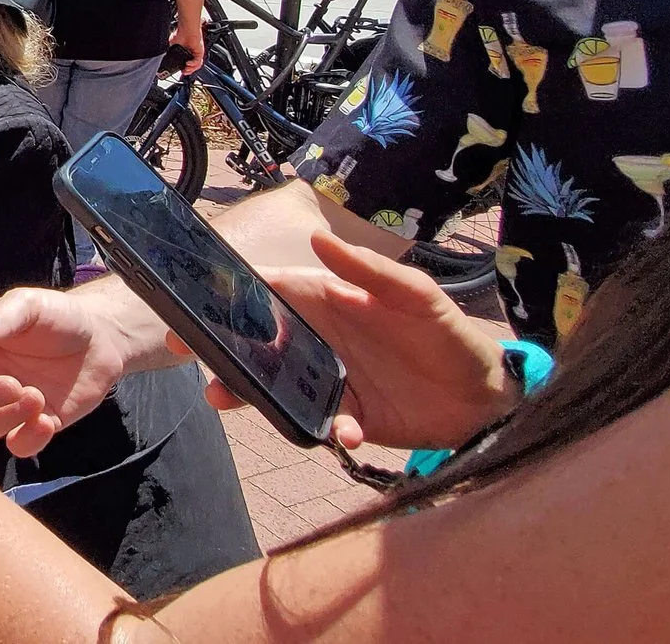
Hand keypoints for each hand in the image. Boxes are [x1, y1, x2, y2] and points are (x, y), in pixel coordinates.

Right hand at [0, 287, 138, 455]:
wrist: (102, 341)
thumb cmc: (59, 317)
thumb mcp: (31, 306)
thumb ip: (1, 319)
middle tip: (16, 384)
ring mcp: (4, 405)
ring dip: (7, 416)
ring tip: (37, 398)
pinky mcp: (31, 426)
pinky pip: (14, 446)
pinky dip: (28, 439)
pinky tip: (48, 420)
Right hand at [173, 23, 204, 73]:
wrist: (186, 29)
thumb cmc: (180, 33)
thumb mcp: (172, 45)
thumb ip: (171, 52)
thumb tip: (168, 56)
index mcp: (186, 52)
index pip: (187, 64)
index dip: (183, 68)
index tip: (180, 72)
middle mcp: (192, 53)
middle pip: (193, 66)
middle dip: (188, 71)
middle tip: (183, 72)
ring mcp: (196, 53)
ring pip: (197, 65)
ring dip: (191, 69)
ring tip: (185, 70)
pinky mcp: (200, 52)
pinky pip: (198, 61)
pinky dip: (193, 64)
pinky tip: (188, 63)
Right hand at [190, 232, 516, 451]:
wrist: (485, 398)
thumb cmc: (450, 334)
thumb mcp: (416, 295)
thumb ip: (369, 271)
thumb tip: (320, 236)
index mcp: (328, 300)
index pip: (270, 289)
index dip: (229, 290)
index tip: (194, 295)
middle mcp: (319, 339)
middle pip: (256, 340)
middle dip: (218, 344)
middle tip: (184, 351)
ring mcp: (327, 379)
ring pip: (271, 385)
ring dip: (245, 392)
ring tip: (223, 399)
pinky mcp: (343, 417)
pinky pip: (319, 424)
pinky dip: (325, 430)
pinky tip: (342, 433)